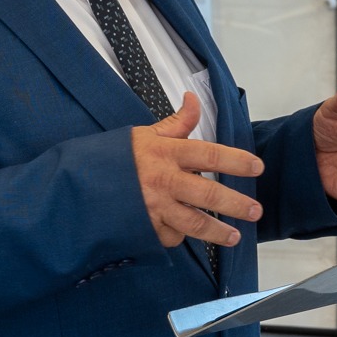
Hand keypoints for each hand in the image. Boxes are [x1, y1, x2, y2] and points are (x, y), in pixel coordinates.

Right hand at [131, 93, 264, 247]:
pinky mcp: (145, 228)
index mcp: (166, 152)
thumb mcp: (145, 134)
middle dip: (236, 204)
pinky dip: (179, 236)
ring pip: (195, 223)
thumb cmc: (116, 157)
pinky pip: (170, 236)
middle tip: (255, 211)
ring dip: (218, 231)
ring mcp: (154, 207)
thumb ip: (176, 123)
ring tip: (235, 237)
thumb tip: (193, 99)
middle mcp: (164, 180)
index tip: (257, 167)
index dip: (237, 160)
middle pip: (209, 193)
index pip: (210, 154)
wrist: (79, 185)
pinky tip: (184, 234)